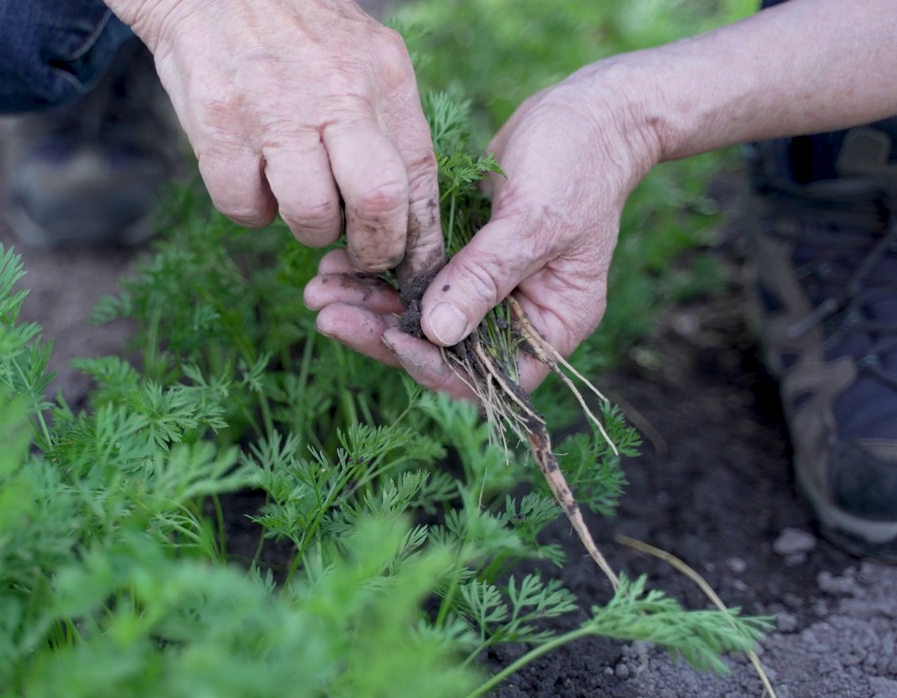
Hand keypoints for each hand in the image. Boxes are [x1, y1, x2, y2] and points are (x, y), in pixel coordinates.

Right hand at [117, 0, 443, 276]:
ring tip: (297, 197)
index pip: (420, 175)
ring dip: (307, 227)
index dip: (418, 236)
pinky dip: (250, 210)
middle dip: (372, 247)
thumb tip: (408, 208)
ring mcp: (276, 110)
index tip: (408, 262)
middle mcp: (336, 92)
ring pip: (310, 214)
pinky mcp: (221, 126)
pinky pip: (244, 208)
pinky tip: (251, 176)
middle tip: (357, 251)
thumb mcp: (361, 57)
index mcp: (382, 75)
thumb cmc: (296, 35)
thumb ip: (387, 122)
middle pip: (377, 200)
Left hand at [305, 64, 660, 395]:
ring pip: (419, 315)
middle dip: (380, 331)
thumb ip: (485, 277)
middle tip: (324, 310)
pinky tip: (338, 262)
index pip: (488, 376)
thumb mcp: (533, 221)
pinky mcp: (464, 256)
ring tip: (318, 286)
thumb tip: (438, 333)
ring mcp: (489, 286)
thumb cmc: (579, 161)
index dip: (435, 366)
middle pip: (441, 350)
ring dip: (368, 302)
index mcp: (552, 324)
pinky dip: (378, 272)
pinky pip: (415, 277)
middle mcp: (519, 316)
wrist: (590, 110)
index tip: (389, 335)